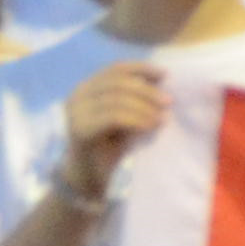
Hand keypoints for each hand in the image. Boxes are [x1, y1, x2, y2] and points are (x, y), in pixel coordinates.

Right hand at [60, 63, 172, 202]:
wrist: (88, 177)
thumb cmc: (108, 146)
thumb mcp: (124, 116)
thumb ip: (135, 99)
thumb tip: (161, 83)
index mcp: (88, 87)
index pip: (116, 69)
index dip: (141, 68)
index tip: (165, 75)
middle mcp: (78, 95)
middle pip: (118, 82)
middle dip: (147, 90)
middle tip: (168, 102)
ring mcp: (77, 111)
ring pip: (117, 99)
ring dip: (144, 107)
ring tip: (161, 118)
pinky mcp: (80, 129)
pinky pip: (113, 117)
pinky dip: (136, 119)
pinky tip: (149, 127)